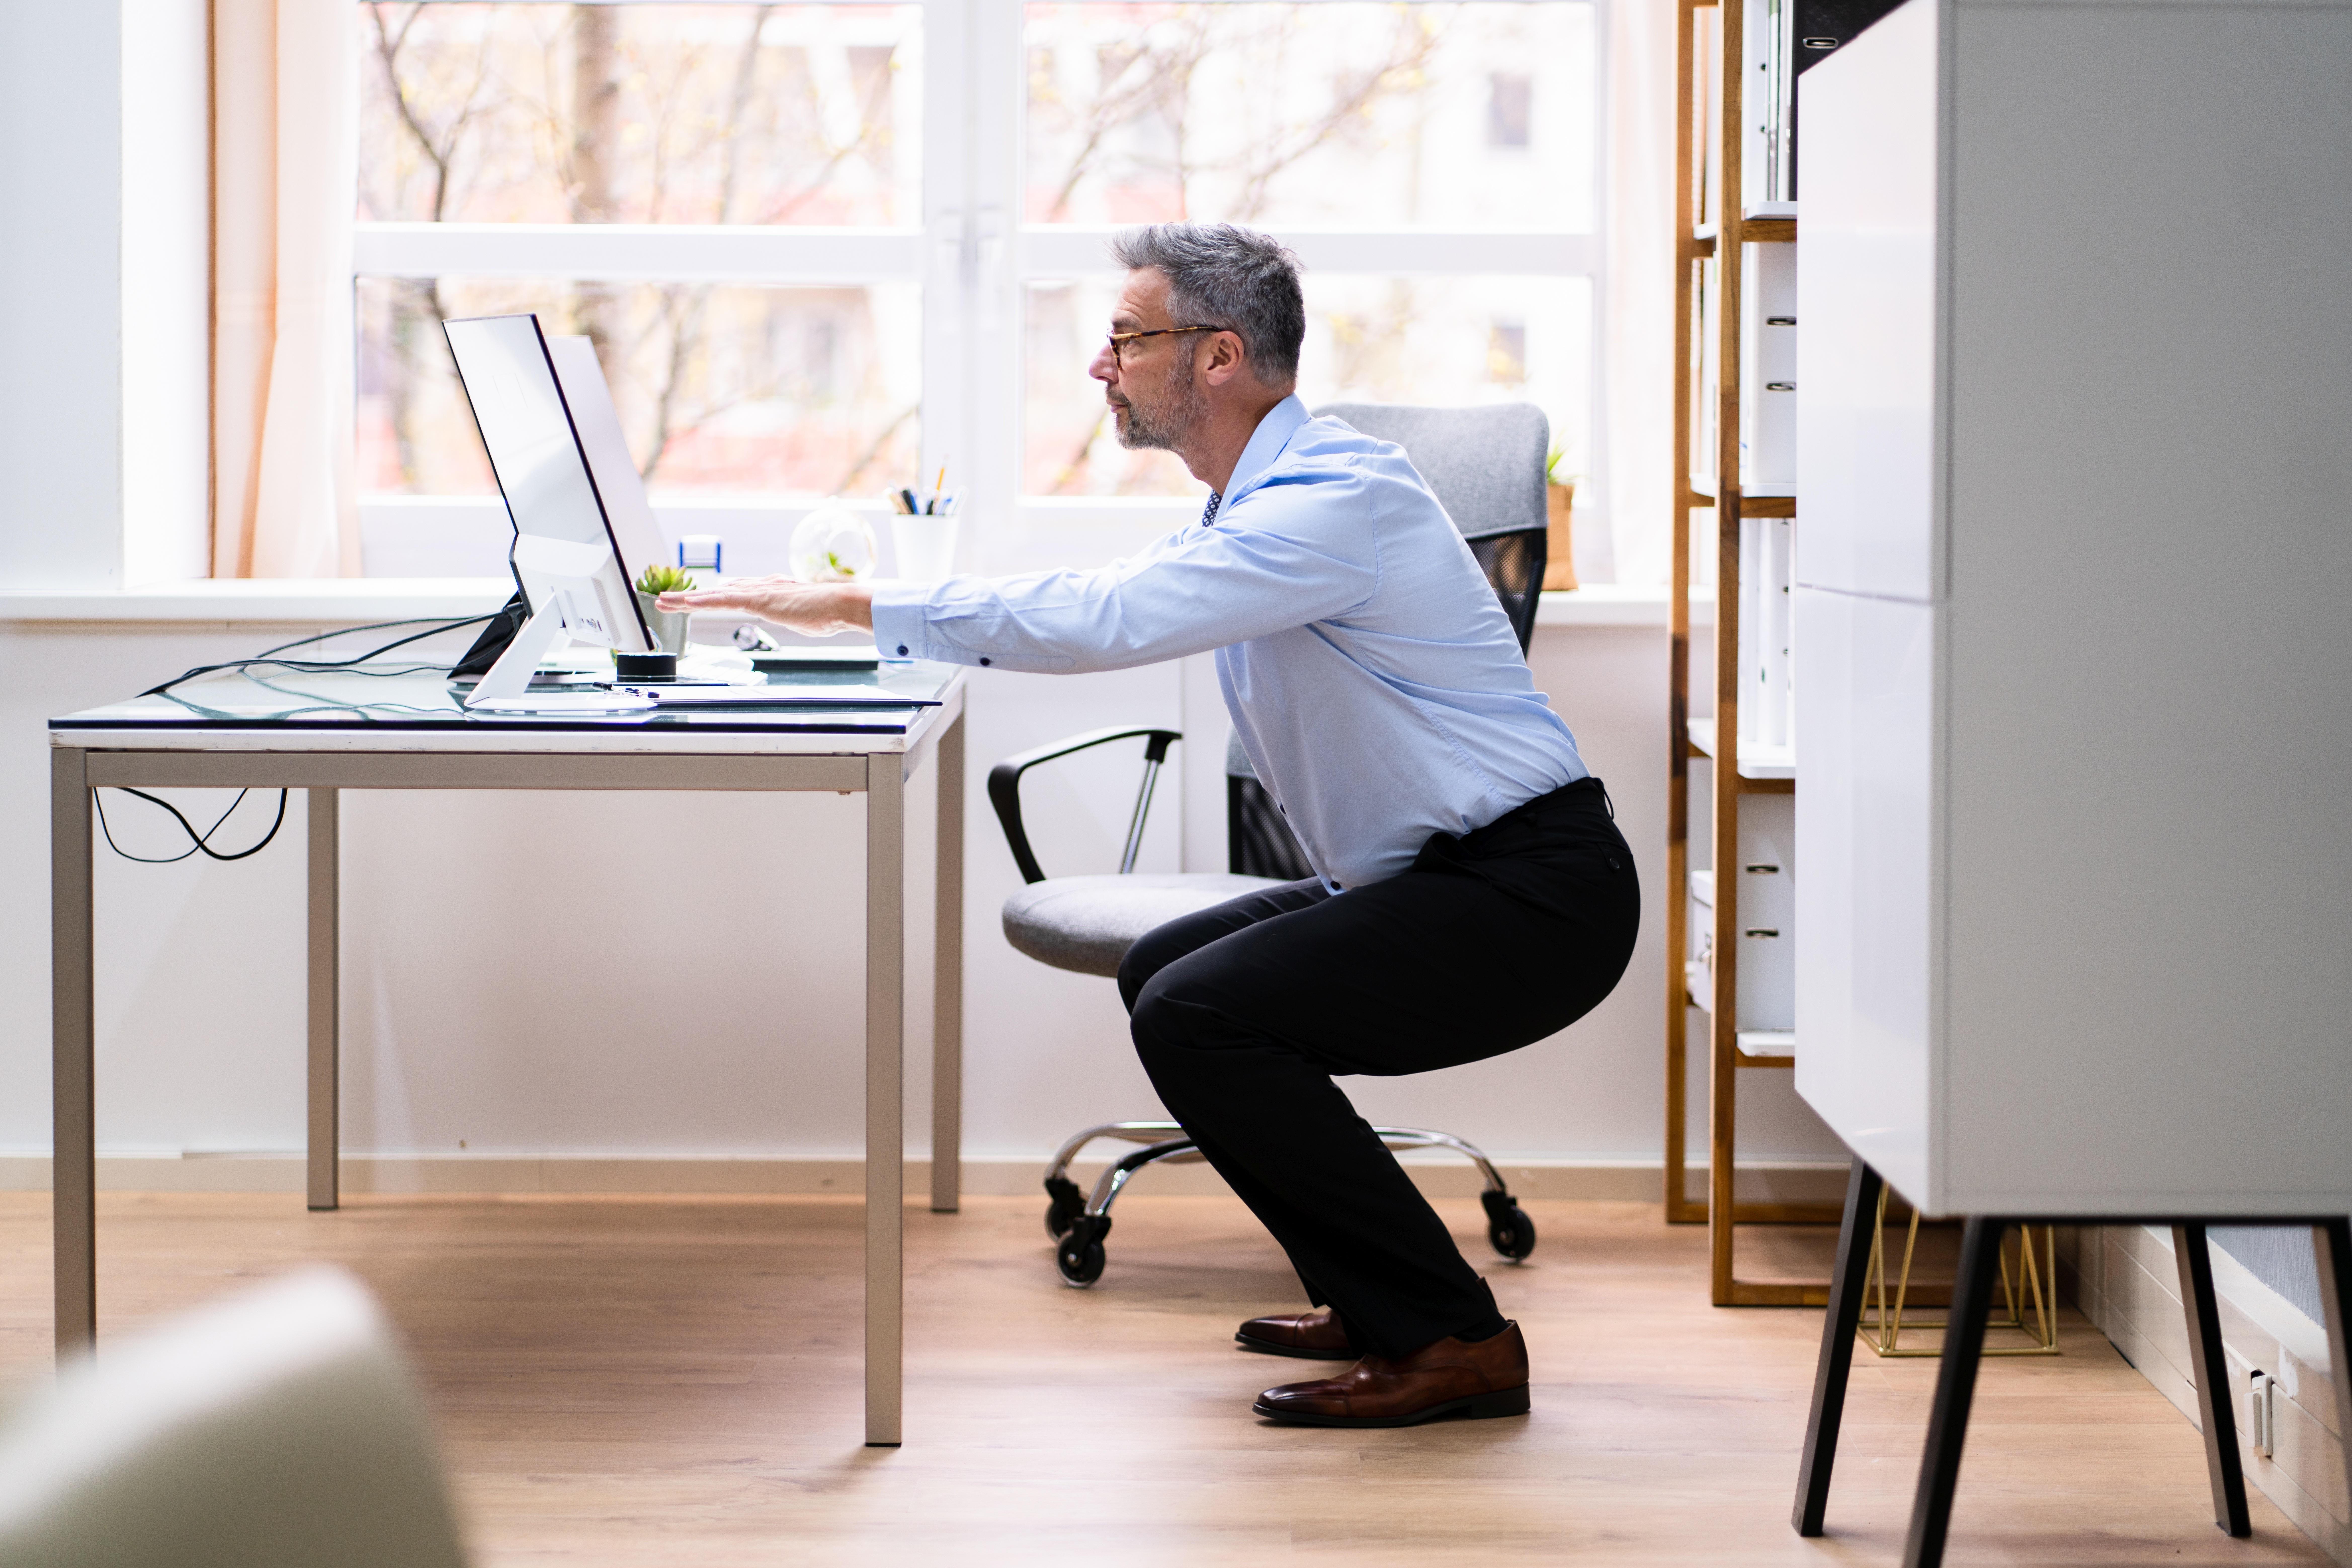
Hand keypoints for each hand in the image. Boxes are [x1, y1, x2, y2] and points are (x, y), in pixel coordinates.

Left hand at [656, 576, 873, 636]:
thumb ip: (798, 617)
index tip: (701, 597)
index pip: (738, 592)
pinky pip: (722, 600)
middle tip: (669, 599)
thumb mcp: (806, 618)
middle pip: (719, 592)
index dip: (716, 595)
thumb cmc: (830, 613)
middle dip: (693, 596)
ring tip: (663, 602)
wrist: (841, 604)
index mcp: (773, 592)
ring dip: (687, 598)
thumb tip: (803, 619)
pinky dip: (701, 601)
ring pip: (714, 595)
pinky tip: (684, 603)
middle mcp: (761, 587)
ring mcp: (758, 592)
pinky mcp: (757, 599)